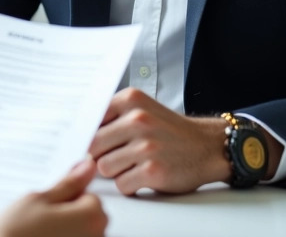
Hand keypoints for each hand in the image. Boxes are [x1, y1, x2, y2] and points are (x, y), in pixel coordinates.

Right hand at [0, 157, 106, 236]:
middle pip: (90, 215)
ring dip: (65, 230)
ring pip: (81, 231)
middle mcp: (98, 236)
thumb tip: (87, 166)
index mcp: (91, 217)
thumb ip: (67, 183)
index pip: (90, 195)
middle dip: (69, 213)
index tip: (49, 203)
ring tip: (39, 233)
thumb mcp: (39, 199)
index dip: (67, 196)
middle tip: (41, 218)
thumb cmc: (17, 234)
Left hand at [88, 88, 228, 194]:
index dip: (88, 135)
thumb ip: (111, 117)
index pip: (89, 120)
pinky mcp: (153, 170)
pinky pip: (121, 184)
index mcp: (130, 100)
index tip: (94, 142)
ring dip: (115, 171)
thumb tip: (77, 135)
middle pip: (92, 146)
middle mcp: (138, 119)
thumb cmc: (169, 131)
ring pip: (104, 167)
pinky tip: (143, 175)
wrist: (208, 147)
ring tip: (134, 164)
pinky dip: (129, 184)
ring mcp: (146, 145)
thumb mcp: (141, 109)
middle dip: (100, 156)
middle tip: (118, 156)